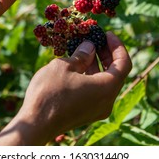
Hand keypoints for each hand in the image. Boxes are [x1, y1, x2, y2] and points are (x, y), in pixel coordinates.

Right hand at [0, 32, 131, 144]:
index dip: (117, 46)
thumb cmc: (49, 92)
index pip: (123, 63)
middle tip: (96, 40)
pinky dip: (91, 77)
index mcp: (107, 88)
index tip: (107, 34)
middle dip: (107, 55)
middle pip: (116, 73)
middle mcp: (107, 101)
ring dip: (97, 65)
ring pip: (104, 83)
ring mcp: (97, 110)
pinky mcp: (87, 114)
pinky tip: (77, 66)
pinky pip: (95, 92)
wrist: (35, 124)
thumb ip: (81, 55)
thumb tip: (90, 47)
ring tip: (84, 50)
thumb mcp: (64, 66)